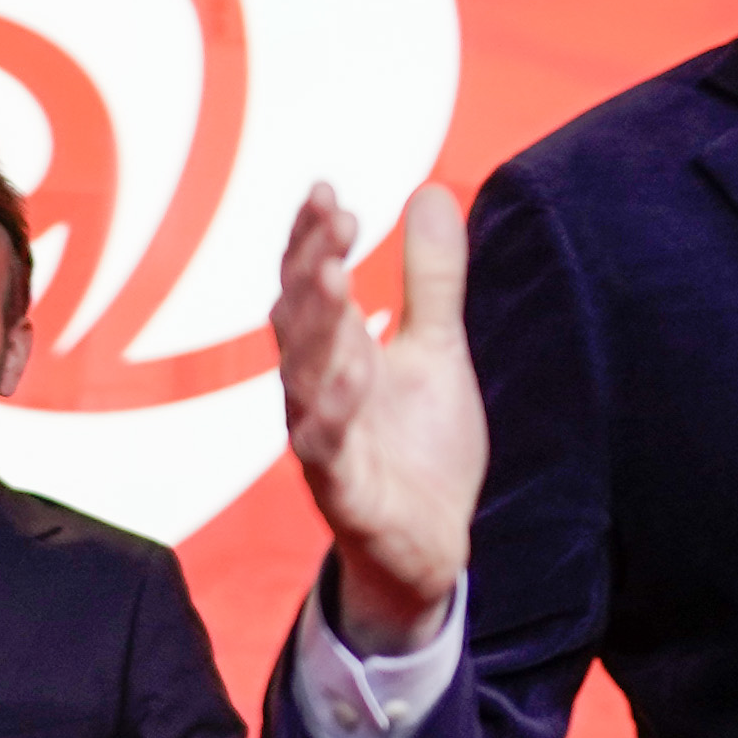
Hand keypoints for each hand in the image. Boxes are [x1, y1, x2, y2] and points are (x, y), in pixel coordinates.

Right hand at [271, 179, 484, 654]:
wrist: (429, 546)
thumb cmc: (419, 447)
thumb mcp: (437, 351)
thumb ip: (431, 280)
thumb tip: (429, 191)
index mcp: (336, 353)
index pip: (310, 286)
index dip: (311, 240)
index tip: (326, 191)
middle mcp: (317, 391)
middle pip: (300, 322)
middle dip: (312, 267)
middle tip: (335, 219)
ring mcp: (324, 440)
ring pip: (303, 378)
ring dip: (315, 327)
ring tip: (333, 276)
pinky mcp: (342, 491)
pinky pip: (326, 449)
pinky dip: (333, 411)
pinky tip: (353, 372)